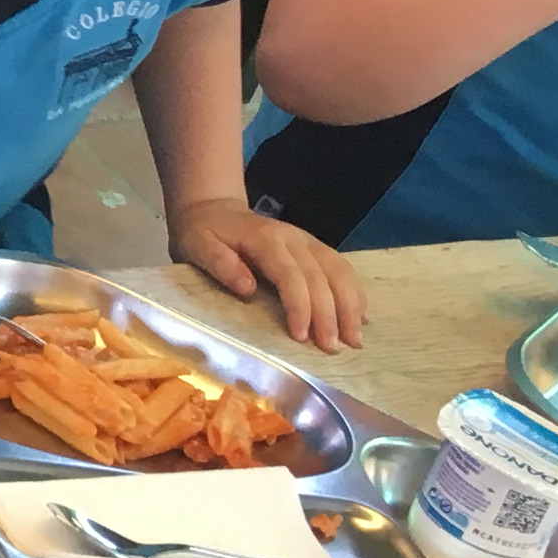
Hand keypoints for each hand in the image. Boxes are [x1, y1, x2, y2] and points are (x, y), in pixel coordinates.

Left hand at [170, 200, 365, 351]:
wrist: (213, 208)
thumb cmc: (203, 233)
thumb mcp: (197, 245)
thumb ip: (220, 264)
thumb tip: (248, 288)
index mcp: (266, 239)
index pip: (290, 275)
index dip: (300, 306)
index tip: (302, 337)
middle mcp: (294, 238)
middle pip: (320, 277)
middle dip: (329, 315)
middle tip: (332, 349)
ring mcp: (308, 241)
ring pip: (339, 271)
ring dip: (350, 306)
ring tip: (354, 340)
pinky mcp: (315, 248)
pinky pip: (342, 268)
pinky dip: (354, 293)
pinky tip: (361, 317)